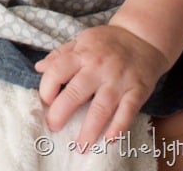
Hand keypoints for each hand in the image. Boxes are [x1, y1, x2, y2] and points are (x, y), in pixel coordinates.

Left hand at [35, 25, 167, 144]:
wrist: (143, 36)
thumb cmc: (108, 41)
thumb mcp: (82, 40)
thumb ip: (60, 54)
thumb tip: (39, 67)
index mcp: (82, 54)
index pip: (58, 70)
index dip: (47, 88)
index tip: (45, 101)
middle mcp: (99, 67)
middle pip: (76, 92)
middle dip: (61, 112)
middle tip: (54, 127)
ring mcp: (119, 79)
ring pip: (101, 107)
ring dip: (89, 130)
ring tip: (80, 146)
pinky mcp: (137, 89)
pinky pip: (128, 111)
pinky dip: (119, 126)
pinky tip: (109, 139)